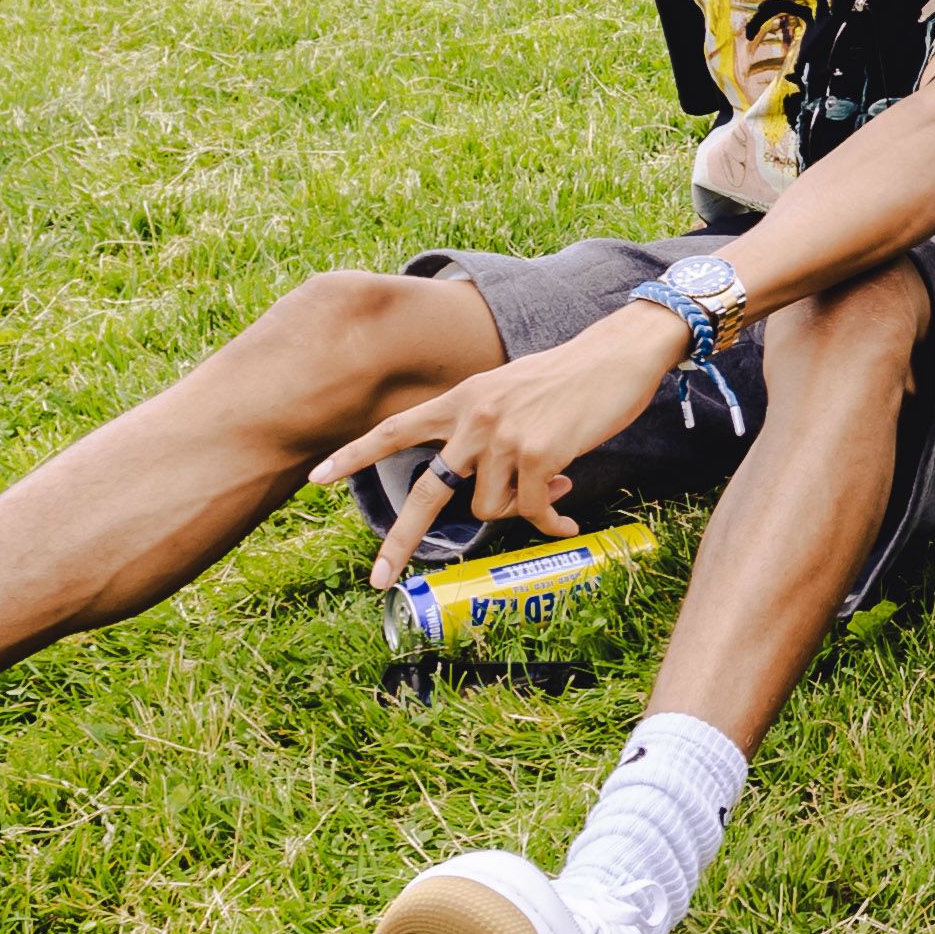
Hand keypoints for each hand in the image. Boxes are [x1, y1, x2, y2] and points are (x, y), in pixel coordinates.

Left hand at [309, 301, 691, 586]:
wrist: (617, 356)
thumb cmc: (569, 378)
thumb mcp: (511, 394)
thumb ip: (490, 434)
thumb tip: (502, 493)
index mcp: (461, 399)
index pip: (396, 429)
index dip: (354, 455)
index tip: (317, 478)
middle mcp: (474, 418)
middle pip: (428, 490)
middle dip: (401, 539)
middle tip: (379, 578)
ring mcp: (506, 437)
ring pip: (490, 508)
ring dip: (519, 511)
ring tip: (552, 497)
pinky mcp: (541, 455)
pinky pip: (533, 511)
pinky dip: (550, 524)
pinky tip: (566, 523)